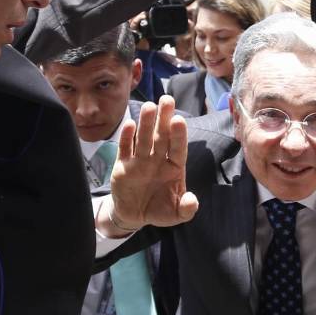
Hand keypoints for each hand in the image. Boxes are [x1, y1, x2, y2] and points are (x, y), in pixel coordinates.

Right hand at [102, 96, 198, 232]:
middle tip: (167, 99)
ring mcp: (140, 160)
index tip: (179, 120)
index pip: (178, 148)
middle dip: (164, 118)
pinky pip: (125, 149)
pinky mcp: (123, 165)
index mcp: (174, 167)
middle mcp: (158, 159)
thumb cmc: (159, 210)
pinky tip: (129, 124)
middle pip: (161, 136)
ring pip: (144, 138)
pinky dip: (126, 137)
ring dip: (146, 123)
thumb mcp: (175, 214)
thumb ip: (186, 209)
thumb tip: (192, 201)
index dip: (178, 135)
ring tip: (149, 106)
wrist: (134, 215)